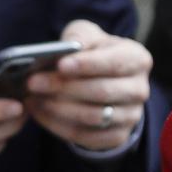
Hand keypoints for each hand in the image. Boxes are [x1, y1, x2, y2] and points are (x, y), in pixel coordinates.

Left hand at [22, 20, 150, 150]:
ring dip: (58, 108)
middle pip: (101, 92)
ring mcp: (131, 116)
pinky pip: (85, 136)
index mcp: (138, 59)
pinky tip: (39, 112)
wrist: (102, 79)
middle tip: (33, 82)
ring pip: (93, 117)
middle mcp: (139, 90)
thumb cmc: (93, 51)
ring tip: (33, 98)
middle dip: (64, 87)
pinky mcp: (116, 136)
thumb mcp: (87, 35)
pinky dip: (58, 125)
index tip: (60, 65)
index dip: (87, 65)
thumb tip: (69, 48)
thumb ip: (79, 36)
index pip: (114, 63)